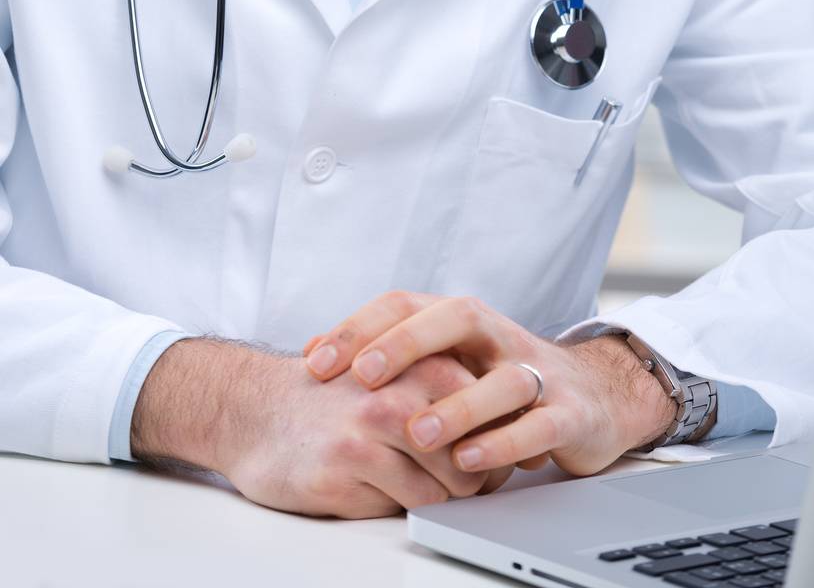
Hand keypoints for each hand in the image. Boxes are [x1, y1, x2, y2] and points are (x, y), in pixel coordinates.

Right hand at [218, 348, 516, 517]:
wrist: (254, 409)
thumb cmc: (332, 398)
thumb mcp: (394, 375)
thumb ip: (443, 393)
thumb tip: (502, 435)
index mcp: (422, 362)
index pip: (492, 414)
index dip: (496, 446)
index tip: (487, 459)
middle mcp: (401, 390)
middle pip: (474, 458)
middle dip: (472, 480)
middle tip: (457, 484)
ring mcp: (371, 429)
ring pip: (443, 490)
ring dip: (437, 500)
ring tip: (410, 483)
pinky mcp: (346, 467)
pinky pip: (403, 507)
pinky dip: (399, 508)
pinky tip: (373, 488)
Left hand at [301, 291, 678, 477]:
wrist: (595, 395)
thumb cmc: (502, 378)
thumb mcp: (450, 360)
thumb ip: (392, 354)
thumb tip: (314, 350)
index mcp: (465, 321)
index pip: (409, 303)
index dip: (361, 327)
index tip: (316, 361)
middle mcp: (500, 337)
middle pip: (457, 317)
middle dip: (406, 343)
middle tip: (362, 377)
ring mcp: (539, 372)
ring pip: (503, 378)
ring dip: (458, 405)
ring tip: (418, 433)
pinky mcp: (569, 413)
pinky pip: (540, 424)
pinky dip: (505, 443)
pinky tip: (470, 462)